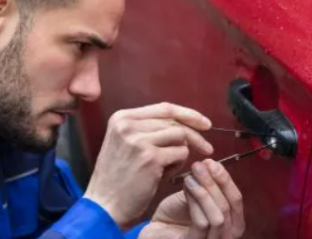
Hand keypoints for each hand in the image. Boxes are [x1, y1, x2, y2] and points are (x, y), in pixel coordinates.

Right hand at [84, 103, 213, 226]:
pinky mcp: (150, 158)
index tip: (204, 123)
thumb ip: (148, 129)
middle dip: (195, 135)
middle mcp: (128, 124)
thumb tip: (183, 123)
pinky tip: (166, 174)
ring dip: (182, 152)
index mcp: (122, 117)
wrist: (104, 204)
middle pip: (174, 121)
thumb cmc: (118, 177)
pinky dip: (179, 164)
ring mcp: (139, 140)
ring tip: (169, 166)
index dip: (188, 114)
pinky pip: (181, 153)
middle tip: (207, 148)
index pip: (164, 108)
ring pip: (180, 136)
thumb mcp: (125, 143)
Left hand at [139, 160, 244, 238]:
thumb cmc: (175, 215)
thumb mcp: (195, 195)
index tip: (212, 162)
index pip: (236, 200)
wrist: (155, 230)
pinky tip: (187, 185)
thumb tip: (210, 164)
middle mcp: (227, 235)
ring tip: (191, 174)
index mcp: (231, 222)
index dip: (226, 179)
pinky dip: (197, 201)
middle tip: (201, 165)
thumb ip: (206, 185)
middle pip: (230, 207)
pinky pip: (202, 223)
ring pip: (219, 216)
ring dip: (206, 191)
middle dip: (217, 182)